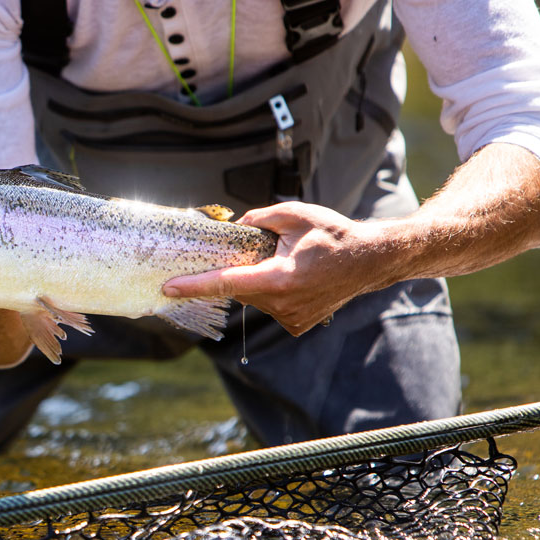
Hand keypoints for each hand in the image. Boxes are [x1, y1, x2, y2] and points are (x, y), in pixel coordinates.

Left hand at [162, 202, 390, 335]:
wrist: (371, 261)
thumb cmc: (335, 235)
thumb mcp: (295, 214)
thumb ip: (260, 218)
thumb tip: (234, 228)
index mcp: (280, 277)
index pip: (227, 283)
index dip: (194, 286)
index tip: (169, 288)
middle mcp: (282, 304)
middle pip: (239, 288)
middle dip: (237, 270)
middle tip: (260, 250)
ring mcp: (290, 318)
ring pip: (253, 298)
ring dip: (257, 279)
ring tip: (289, 262)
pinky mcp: (296, 324)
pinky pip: (269, 306)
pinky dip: (271, 291)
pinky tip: (294, 277)